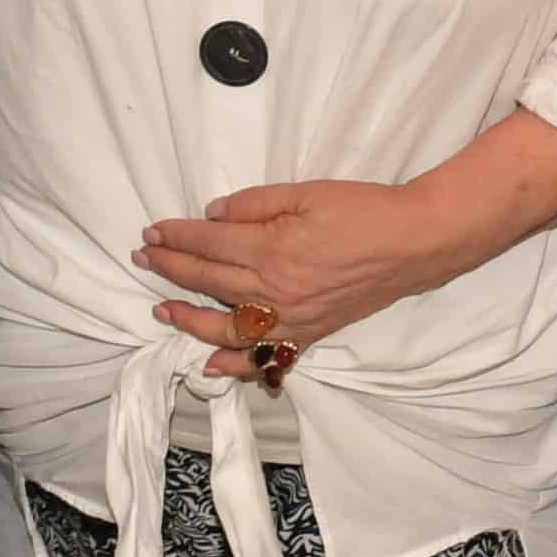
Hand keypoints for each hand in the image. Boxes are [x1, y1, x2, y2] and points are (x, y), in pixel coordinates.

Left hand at [138, 182, 466, 378]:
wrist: (413, 243)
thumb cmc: (363, 210)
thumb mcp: (306, 193)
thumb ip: (254, 204)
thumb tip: (211, 216)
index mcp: (272, 249)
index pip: (209, 243)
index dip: (176, 236)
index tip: (152, 232)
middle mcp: (275, 290)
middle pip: (208, 281)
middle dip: (170, 268)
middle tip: (143, 257)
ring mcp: (292, 317)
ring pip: (225, 326)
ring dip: (188, 319)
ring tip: (160, 310)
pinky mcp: (310, 332)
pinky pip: (265, 355)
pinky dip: (235, 363)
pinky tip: (209, 362)